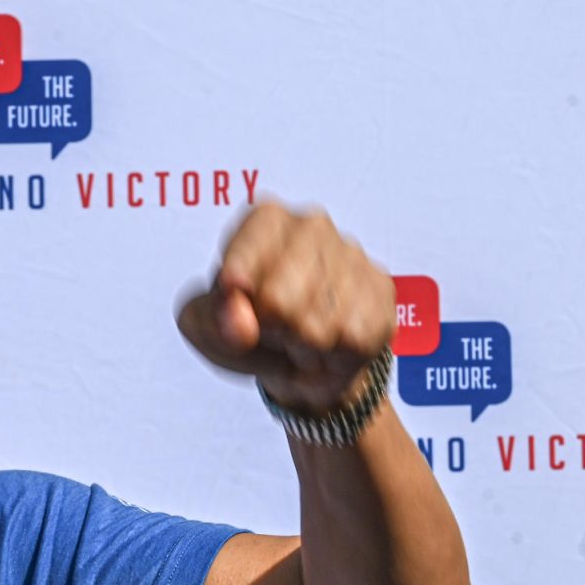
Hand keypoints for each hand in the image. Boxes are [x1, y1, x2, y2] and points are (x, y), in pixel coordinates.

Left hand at [177, 202, 396, 413]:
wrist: (296, 363)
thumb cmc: (243, 331)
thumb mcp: (204, 324)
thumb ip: (211, 318)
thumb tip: (241, 326)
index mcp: (263, 221)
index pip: (249, 247)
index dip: (238, 280)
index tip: (233, 291)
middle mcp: (311, 226)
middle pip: (280, 299)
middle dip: (269, 330)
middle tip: (270, 327)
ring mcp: (352, 254)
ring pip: (320, 324)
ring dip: (302, 346)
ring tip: (298, 337)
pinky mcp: (380, 289)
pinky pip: (353, 337)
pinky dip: (334, 354)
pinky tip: (329, 341)